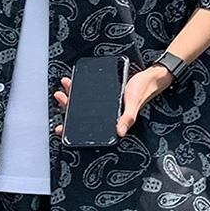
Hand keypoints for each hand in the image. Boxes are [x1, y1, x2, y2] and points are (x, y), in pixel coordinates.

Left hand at [52, 64, 173, 138]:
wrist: (149, 77)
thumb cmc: (143, 92)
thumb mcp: (134, 104)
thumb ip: (127, 118)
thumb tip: (119, 132)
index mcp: (109, 120)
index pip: (87, 127)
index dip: (72, 129)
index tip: (60, 128)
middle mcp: (104, 113)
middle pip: (80, 113)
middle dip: (67, 106)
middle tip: (60, 97)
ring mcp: (103, 103)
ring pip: (82, 103)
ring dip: (71, 95)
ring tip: (65, 85)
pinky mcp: (104, 93)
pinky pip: (88, 93)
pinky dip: (79, 87)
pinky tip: (73, 81)